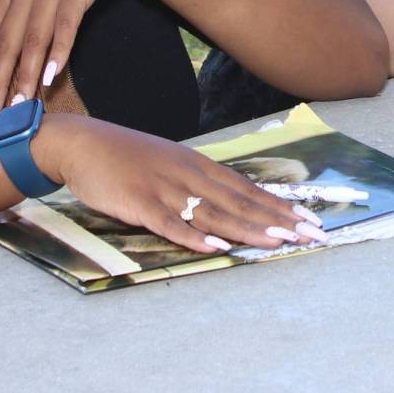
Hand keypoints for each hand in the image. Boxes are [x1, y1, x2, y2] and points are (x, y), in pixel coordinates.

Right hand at [35, 116, 323, 254]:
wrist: (82, 144)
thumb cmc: (127, 157)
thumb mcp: (169, 163)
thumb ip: (197, 182)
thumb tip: (229, 202)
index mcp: (197, 165)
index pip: (247, 188)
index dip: (278, 205)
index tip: (308, 219)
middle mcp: (188, 175)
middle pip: (240, 202)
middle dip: (278, 220)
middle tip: (310, 235)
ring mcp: (165, 189)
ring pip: (214, 214)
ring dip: (249, 230)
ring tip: (280, 242)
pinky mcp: (140, 204)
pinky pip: (171, 224)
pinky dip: (195, 237)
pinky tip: (217, 248)